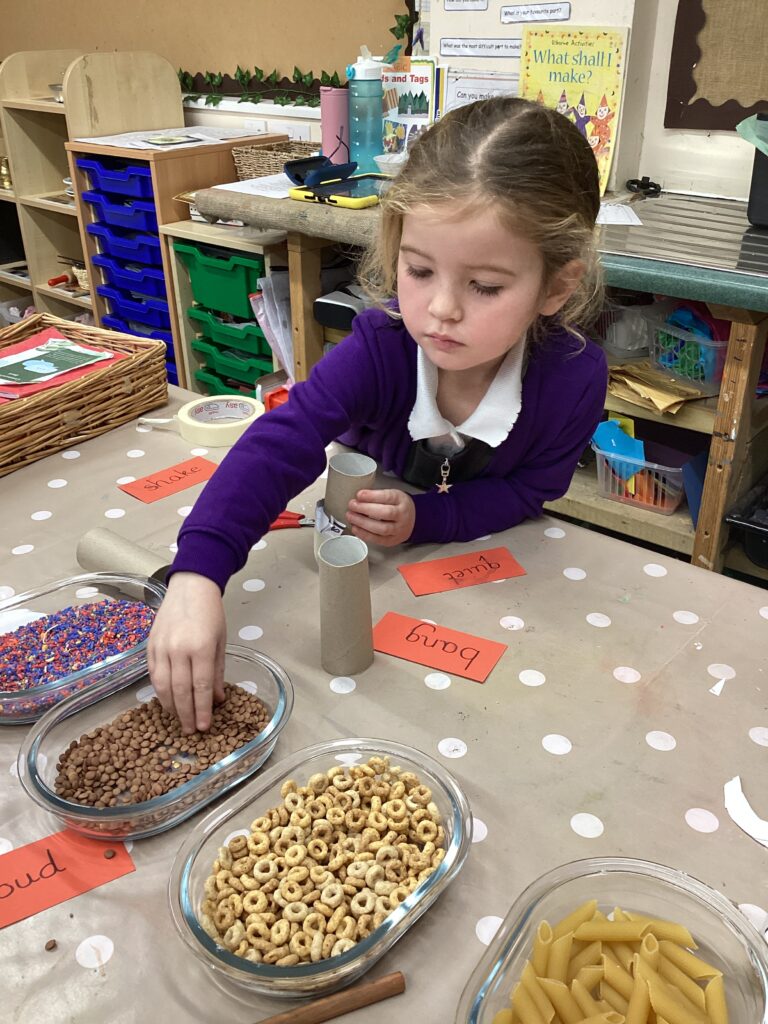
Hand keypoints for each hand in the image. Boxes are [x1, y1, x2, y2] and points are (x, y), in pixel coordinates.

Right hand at [148, 572, 225, 733]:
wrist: (189, 588)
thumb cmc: (211, 614)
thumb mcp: (221, 641)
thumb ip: (217, 671)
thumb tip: (217, 699)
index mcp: (202, 647)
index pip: (201, 686)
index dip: (203, 710)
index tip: (205, 727)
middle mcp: (179, 649)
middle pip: (181, 690)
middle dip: (187, 714)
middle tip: (192, 731)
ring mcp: (162, 647)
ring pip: (163, 686)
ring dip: (171, 707)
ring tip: (179, 720)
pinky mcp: (150, 646)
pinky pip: (153, 675)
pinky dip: (159, 691)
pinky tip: (166, 701)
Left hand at [346, 488, 414, 545]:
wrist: (412, 521)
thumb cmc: (397, 506)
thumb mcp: (391, 495)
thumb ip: (376, 496)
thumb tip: (358, 498)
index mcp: (401, 500)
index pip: (388, 497)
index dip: (372, 496)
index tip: (359, 495)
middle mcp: (402, 516)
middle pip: (385, 513)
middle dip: (366, 509)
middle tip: (352, 505)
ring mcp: (398, 530)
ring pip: (382, 528)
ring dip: (363, 523)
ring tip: (351, 517)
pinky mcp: (392, 540)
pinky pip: (378, 540)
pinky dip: (364, 535)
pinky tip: (355, 528)